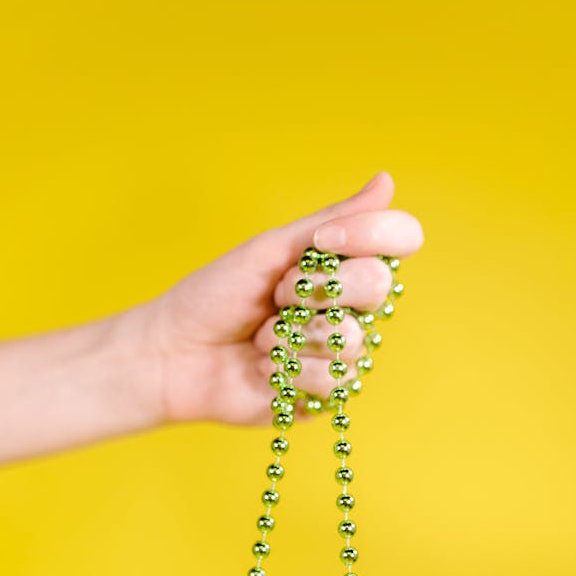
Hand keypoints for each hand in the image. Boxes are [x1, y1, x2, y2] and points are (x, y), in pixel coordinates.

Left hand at [142, 172, 423, 424]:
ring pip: (354, 337)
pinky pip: (335, 379)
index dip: (372, 235)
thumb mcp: (271, 250)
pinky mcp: (326, 393)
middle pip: (379, 286)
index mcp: (341, 264)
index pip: (401, 238)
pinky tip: (266, 368)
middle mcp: (349, 307)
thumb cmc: (216, 297)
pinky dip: (292, 370)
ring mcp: (340, 351)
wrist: (175, 354)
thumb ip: (332, 221)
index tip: (323, 241)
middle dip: (318, 288)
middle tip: (277, 296)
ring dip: (296, 334)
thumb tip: (386, 182)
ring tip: (263, 338)